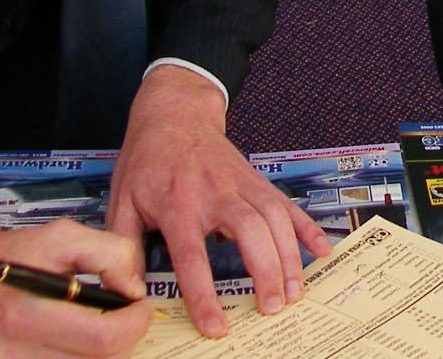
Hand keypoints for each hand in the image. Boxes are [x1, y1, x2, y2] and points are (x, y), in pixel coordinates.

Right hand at [0, 216, 151, 358]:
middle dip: (124, 339)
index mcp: (26, 314)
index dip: (134, 323)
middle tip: (125, 316)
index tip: (140, 306)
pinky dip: (81, 357)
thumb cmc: (10, 257)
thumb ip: (108, 253)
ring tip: (101, 327)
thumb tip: (133, 290)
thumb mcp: (61, 236)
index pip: (102, 339)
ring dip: (104, 352)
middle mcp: (13, 353)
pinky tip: (80, 341)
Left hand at [107, 66, 329, 336]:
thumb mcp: (122, 200)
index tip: (216, 326)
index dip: (204, 294)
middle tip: (273, 307)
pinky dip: (306, 227)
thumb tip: (126, 290)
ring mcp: (241, 184)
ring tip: (294, 292)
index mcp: (177, 205)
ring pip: (274, 217)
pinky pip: (287, 204)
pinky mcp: (257, 180)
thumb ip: (125, 247)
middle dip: (266, 270)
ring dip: (289, 255)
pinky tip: (320, 250)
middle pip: (249, 231)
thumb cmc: (147, 161)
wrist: (174, 115)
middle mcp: (215, 194)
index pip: (192, 256)